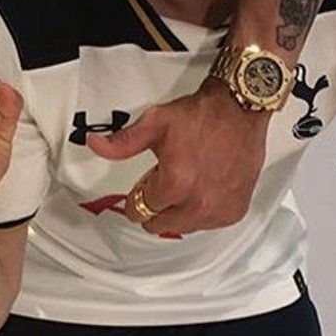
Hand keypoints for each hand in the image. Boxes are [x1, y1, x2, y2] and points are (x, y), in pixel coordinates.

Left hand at [87, 78, 269, 234]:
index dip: (138, 195)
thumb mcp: (155, 124)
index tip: (144, 185)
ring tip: (187, 181)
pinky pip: (208, 224)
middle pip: (159, 224)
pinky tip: (204, 189)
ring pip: (183, 226)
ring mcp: (219, 209)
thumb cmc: (203, 116)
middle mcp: (199, 203)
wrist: (239, 109)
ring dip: (179, 210)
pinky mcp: (234, 211)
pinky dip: (203, 212)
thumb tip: (96, 143)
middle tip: (166, 180)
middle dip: (157, 205)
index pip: (140, 210)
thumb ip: (123, 143)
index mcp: (175, 184)